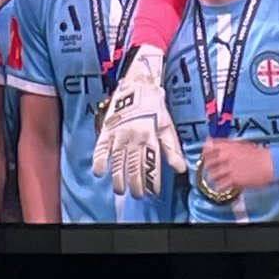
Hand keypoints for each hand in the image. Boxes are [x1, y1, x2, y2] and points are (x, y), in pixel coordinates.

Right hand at [91, 46, 185, 196]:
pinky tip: (99, 172)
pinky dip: (99, 161)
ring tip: (121, 190)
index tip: (154, 192)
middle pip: (134, 167)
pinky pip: (101, 148)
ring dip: (119, 178)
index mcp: (150, 136)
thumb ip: (172, 148)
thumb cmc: (154, 106)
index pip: (151, 165)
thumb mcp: (167, 125)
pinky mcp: (106, 130)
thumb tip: (180, 169)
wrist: (137, 84)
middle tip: (137, 195)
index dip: (152, 181)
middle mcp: (134, 138)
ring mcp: (118, 134)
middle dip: (136, 185)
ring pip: (118, 162)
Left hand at [201, 138, 273, 191]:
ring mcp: (230, 169)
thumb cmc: (255, 153)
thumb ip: (224, 143)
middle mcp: (226, 157)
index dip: (205, 153)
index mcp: (227, 146)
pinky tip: (222, 186)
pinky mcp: (235, 180)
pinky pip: (221, 185)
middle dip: (209, 167)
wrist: (268, 164)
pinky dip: (220, 186)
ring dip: (214, 177)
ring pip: (213, 175)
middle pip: (208, 163)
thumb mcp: (239, 143)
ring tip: (218, 178)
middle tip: (213, 169)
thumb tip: (210, 141)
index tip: (206, 157)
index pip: (208, 149)